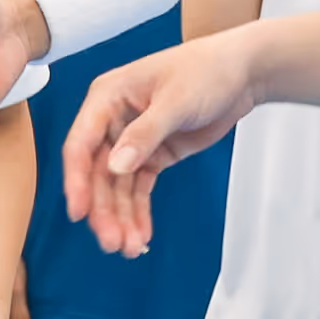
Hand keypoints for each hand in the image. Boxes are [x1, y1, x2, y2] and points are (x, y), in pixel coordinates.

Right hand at [65, 29, 262, 255]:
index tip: (79, 212)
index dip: (76, 180)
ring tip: (129, 248)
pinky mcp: (153, 154)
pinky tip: (141, 235)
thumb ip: (144, 134)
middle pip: (98, 173)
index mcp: (107, 97)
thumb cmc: (206, 70)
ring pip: (117, 186)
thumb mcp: (175, 101)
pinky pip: (139, 188)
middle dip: (105, 209)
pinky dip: (139, 212)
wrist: (243, 73)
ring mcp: (132, 140)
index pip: (81, 143)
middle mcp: (113, 121)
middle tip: (113, 242)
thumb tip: (115, 167)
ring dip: (122, 217)